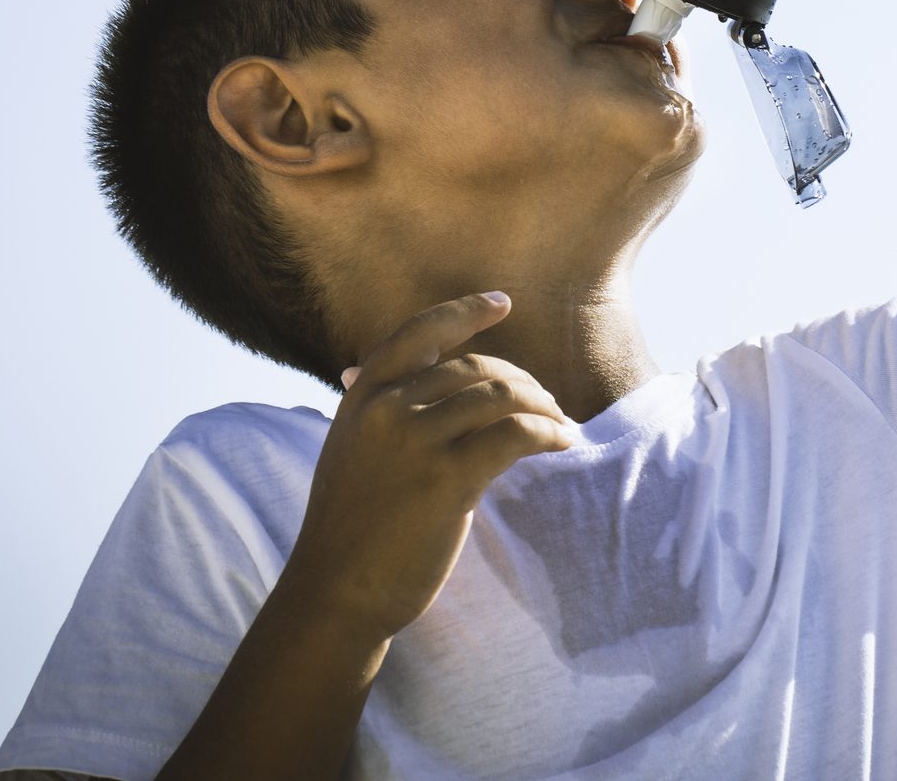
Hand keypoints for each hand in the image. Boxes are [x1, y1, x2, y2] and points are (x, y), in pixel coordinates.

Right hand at [281, 292, 576, 644]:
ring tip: (560, 425)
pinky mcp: (448, 480)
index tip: (501, 303)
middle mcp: (387, 408)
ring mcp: (416, 441)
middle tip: (548, 404)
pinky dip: (549, 433)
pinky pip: (516, 434)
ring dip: (543, 406)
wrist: (334, 592)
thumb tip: (412, 372)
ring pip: (502, 395)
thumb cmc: (351, 528)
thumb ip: (381, 410)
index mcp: (362, 396)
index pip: (420, 332)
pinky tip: (562, 443)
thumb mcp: (352, 449)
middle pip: (476, 367)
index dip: (464, 312)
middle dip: (522, 381)